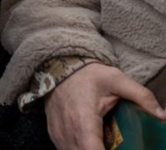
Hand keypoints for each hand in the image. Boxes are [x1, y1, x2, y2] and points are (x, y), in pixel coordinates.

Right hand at [46, 63, 164, 149]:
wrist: (58, 68)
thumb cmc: (87, 76)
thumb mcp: (116, 79)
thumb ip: (141, 96)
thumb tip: (163, 115)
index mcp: (83, 118)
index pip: (91, 149)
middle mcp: (68, 130)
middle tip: (118, 146)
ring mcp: (59, 134)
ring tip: (106, 145)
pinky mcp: (55, 136)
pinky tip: (93, 145)